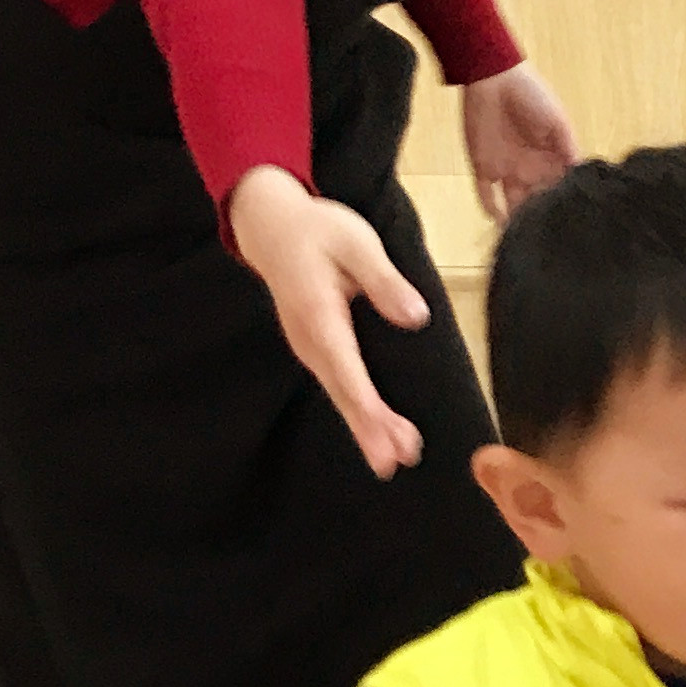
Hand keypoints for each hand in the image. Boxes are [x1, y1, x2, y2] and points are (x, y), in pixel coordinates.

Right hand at [228, 167, 430, 476]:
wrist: (269, 225)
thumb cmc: (316, 229)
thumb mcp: (356, 241)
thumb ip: (384, 280)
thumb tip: (416, 317)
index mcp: (318, 314)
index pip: (346, 369)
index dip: (368, 407)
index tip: (388, 436)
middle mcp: (308, 339)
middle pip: (341, 391)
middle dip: (368, 429)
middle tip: (396, 461)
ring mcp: (308, 346)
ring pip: (338, 393)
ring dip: (364, 426)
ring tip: (393, 459)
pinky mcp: (315, 347)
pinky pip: (337, 385)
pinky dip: (357, 410)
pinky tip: (376, 432)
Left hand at [462, 61, 578, 225]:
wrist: (493, 77)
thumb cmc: (532, 95)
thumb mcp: (558, 122)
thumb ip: (570, 151)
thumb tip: (583, 179)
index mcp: (551, 161)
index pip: (560, 190)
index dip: (564, 207)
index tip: (572, 226)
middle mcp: (531, 171)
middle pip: (537, 203)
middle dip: (541, 221)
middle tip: (548, 242)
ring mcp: (506, 170)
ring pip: (513, 204)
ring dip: (517, 221)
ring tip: (524, 240)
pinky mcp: (483, 167)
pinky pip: (486, 194)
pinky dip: (491, 209)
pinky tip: (499, 222)